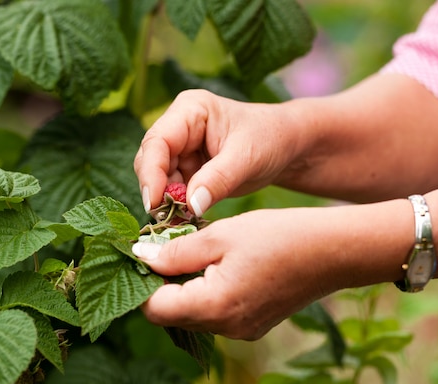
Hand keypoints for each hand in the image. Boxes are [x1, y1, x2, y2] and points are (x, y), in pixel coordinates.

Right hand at [134, 89, 304, 215]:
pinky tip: (187, 218)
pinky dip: (177, 206)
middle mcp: (179, 126)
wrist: (286, 147)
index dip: (151, 172)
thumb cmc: (270, 140)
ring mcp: (182, 148)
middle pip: (151, 159)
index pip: (158, 140)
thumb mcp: (247, 158)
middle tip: (165, 218)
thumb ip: (217, 180)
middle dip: (157, 189)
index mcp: (191, 110)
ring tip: (180, 220)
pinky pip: (173, 190)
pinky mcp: (187, 168)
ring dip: (167, 201)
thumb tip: (189, 205)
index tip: (154, 202)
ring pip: (159, 178)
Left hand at [134, 207, 342, 339]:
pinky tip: (220, 264)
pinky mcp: (253, 325)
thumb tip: (140, 257)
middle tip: (168, 246)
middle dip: (163, 283)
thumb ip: (176, 251)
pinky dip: (207, 291)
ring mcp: (241, 330)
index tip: (144, 253)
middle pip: (172, 315)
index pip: (153, 309)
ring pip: (193, 314)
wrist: (332, 251)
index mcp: (213, 306)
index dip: (141, 282)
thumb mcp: (221, 234)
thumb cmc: (279, 236)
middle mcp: (225, 328)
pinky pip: (216, 313)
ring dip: (185, 286)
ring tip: (196, 251)